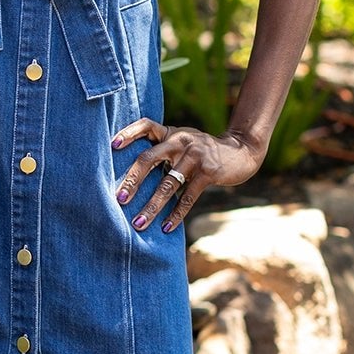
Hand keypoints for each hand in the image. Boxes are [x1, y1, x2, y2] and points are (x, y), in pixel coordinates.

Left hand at [111, 119, 266, 233]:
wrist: (241, 151)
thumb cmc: (203, 150)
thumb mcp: (184, 142)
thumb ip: (163, 149)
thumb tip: (133, 176)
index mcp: (171, 133)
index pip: (146, 125)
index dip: (128, 133)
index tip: (112, 145)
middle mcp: (180, 141)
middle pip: (149, 158)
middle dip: (132, 180)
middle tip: (119, 198)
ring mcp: (194, 156)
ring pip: (167, 184)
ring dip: (151, 206)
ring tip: (138, 223)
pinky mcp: (208, 172)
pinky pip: (187, 197)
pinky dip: (175, 214)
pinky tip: (165, 228)